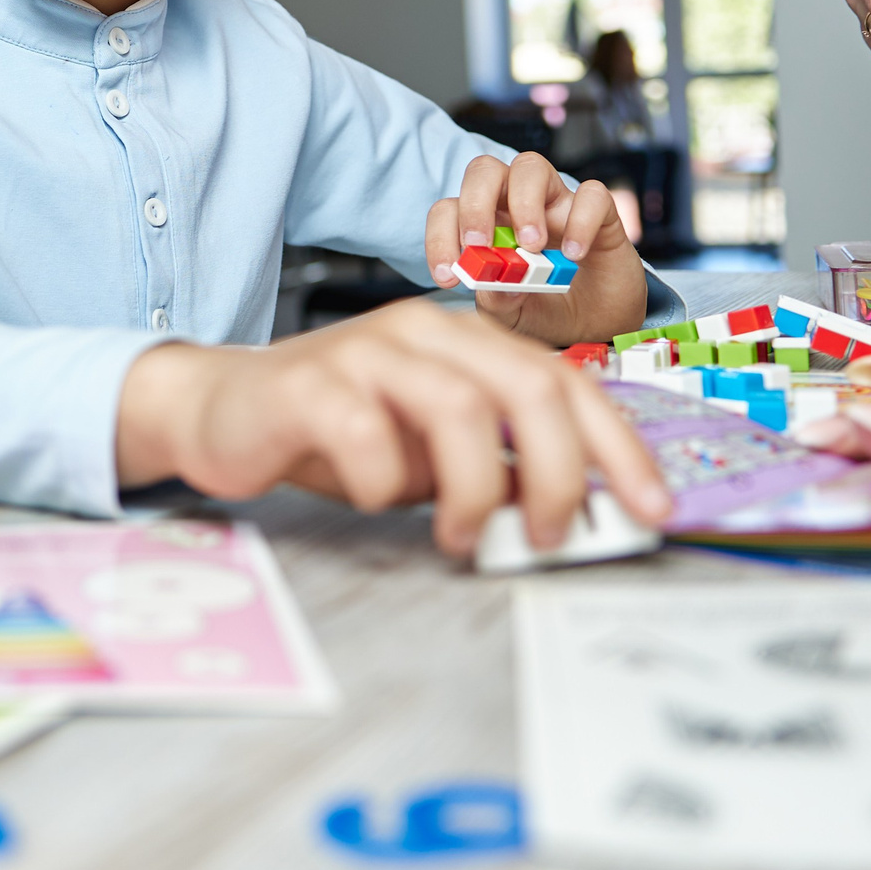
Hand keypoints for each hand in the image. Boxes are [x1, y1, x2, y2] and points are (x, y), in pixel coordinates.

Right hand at [115, 298, 670, 554]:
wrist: (217, 409)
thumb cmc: (332, 432)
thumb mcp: (431, 451)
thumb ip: (498, 465)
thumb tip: (576, 510)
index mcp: (464, 340)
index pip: (566, 382)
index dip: (620, 447)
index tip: (653, 508)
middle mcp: (423, 331)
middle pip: (529, 384)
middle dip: (561, 472)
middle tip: (551, 536)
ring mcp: (364, 350)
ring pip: (459, 408)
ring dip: (477, 490)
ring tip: (462, 538)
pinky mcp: (308, 384)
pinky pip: (368, 434)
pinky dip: (387, 484)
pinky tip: (377, 500)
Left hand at [423, 151, 645, 344]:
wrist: (599, 328)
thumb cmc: (547, 311)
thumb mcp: (511, 315)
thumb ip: (495, 299)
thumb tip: (487, 278)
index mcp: (486, 226)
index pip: (450, 209)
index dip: (441, 236)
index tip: (448, 276)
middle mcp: (516, 206)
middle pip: (485, 171)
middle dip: (475, 203)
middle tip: (480, 243)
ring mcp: (557, 205)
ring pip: (531, 166)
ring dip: (524, 202)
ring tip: (532, 246)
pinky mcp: (600, 214)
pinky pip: (591, 194)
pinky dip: (581, 220)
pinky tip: (575, 255)